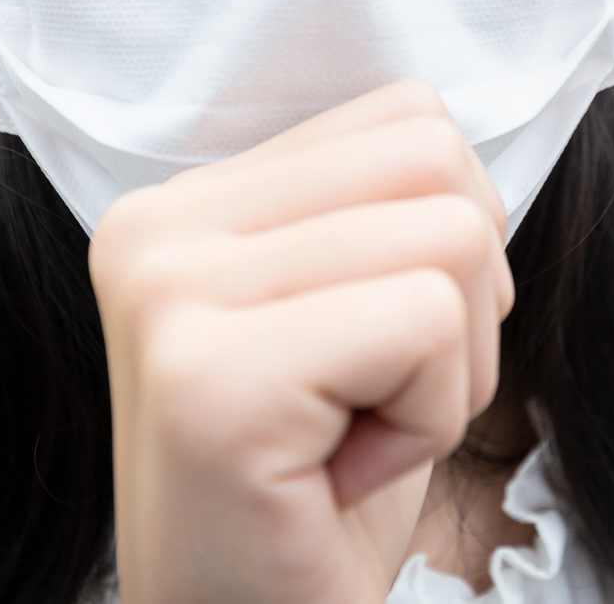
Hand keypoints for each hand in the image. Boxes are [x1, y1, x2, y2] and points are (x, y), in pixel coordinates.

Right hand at [90, 80, 513, 603]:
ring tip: (354, 438)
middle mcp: (153, 229)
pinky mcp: (214, 381)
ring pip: (450, 236)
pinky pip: (429, 322)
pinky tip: (342, 476)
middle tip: (373, 402)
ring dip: (448, 368)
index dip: (443, 247)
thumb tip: (453, 138)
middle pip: (435, 158)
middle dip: (460, 299)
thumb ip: (371, 208)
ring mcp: (169, 297)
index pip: (408, 117)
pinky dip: (429, 418)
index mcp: (181, 204)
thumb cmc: (319, 498)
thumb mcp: (345, 316)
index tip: (366, 355)